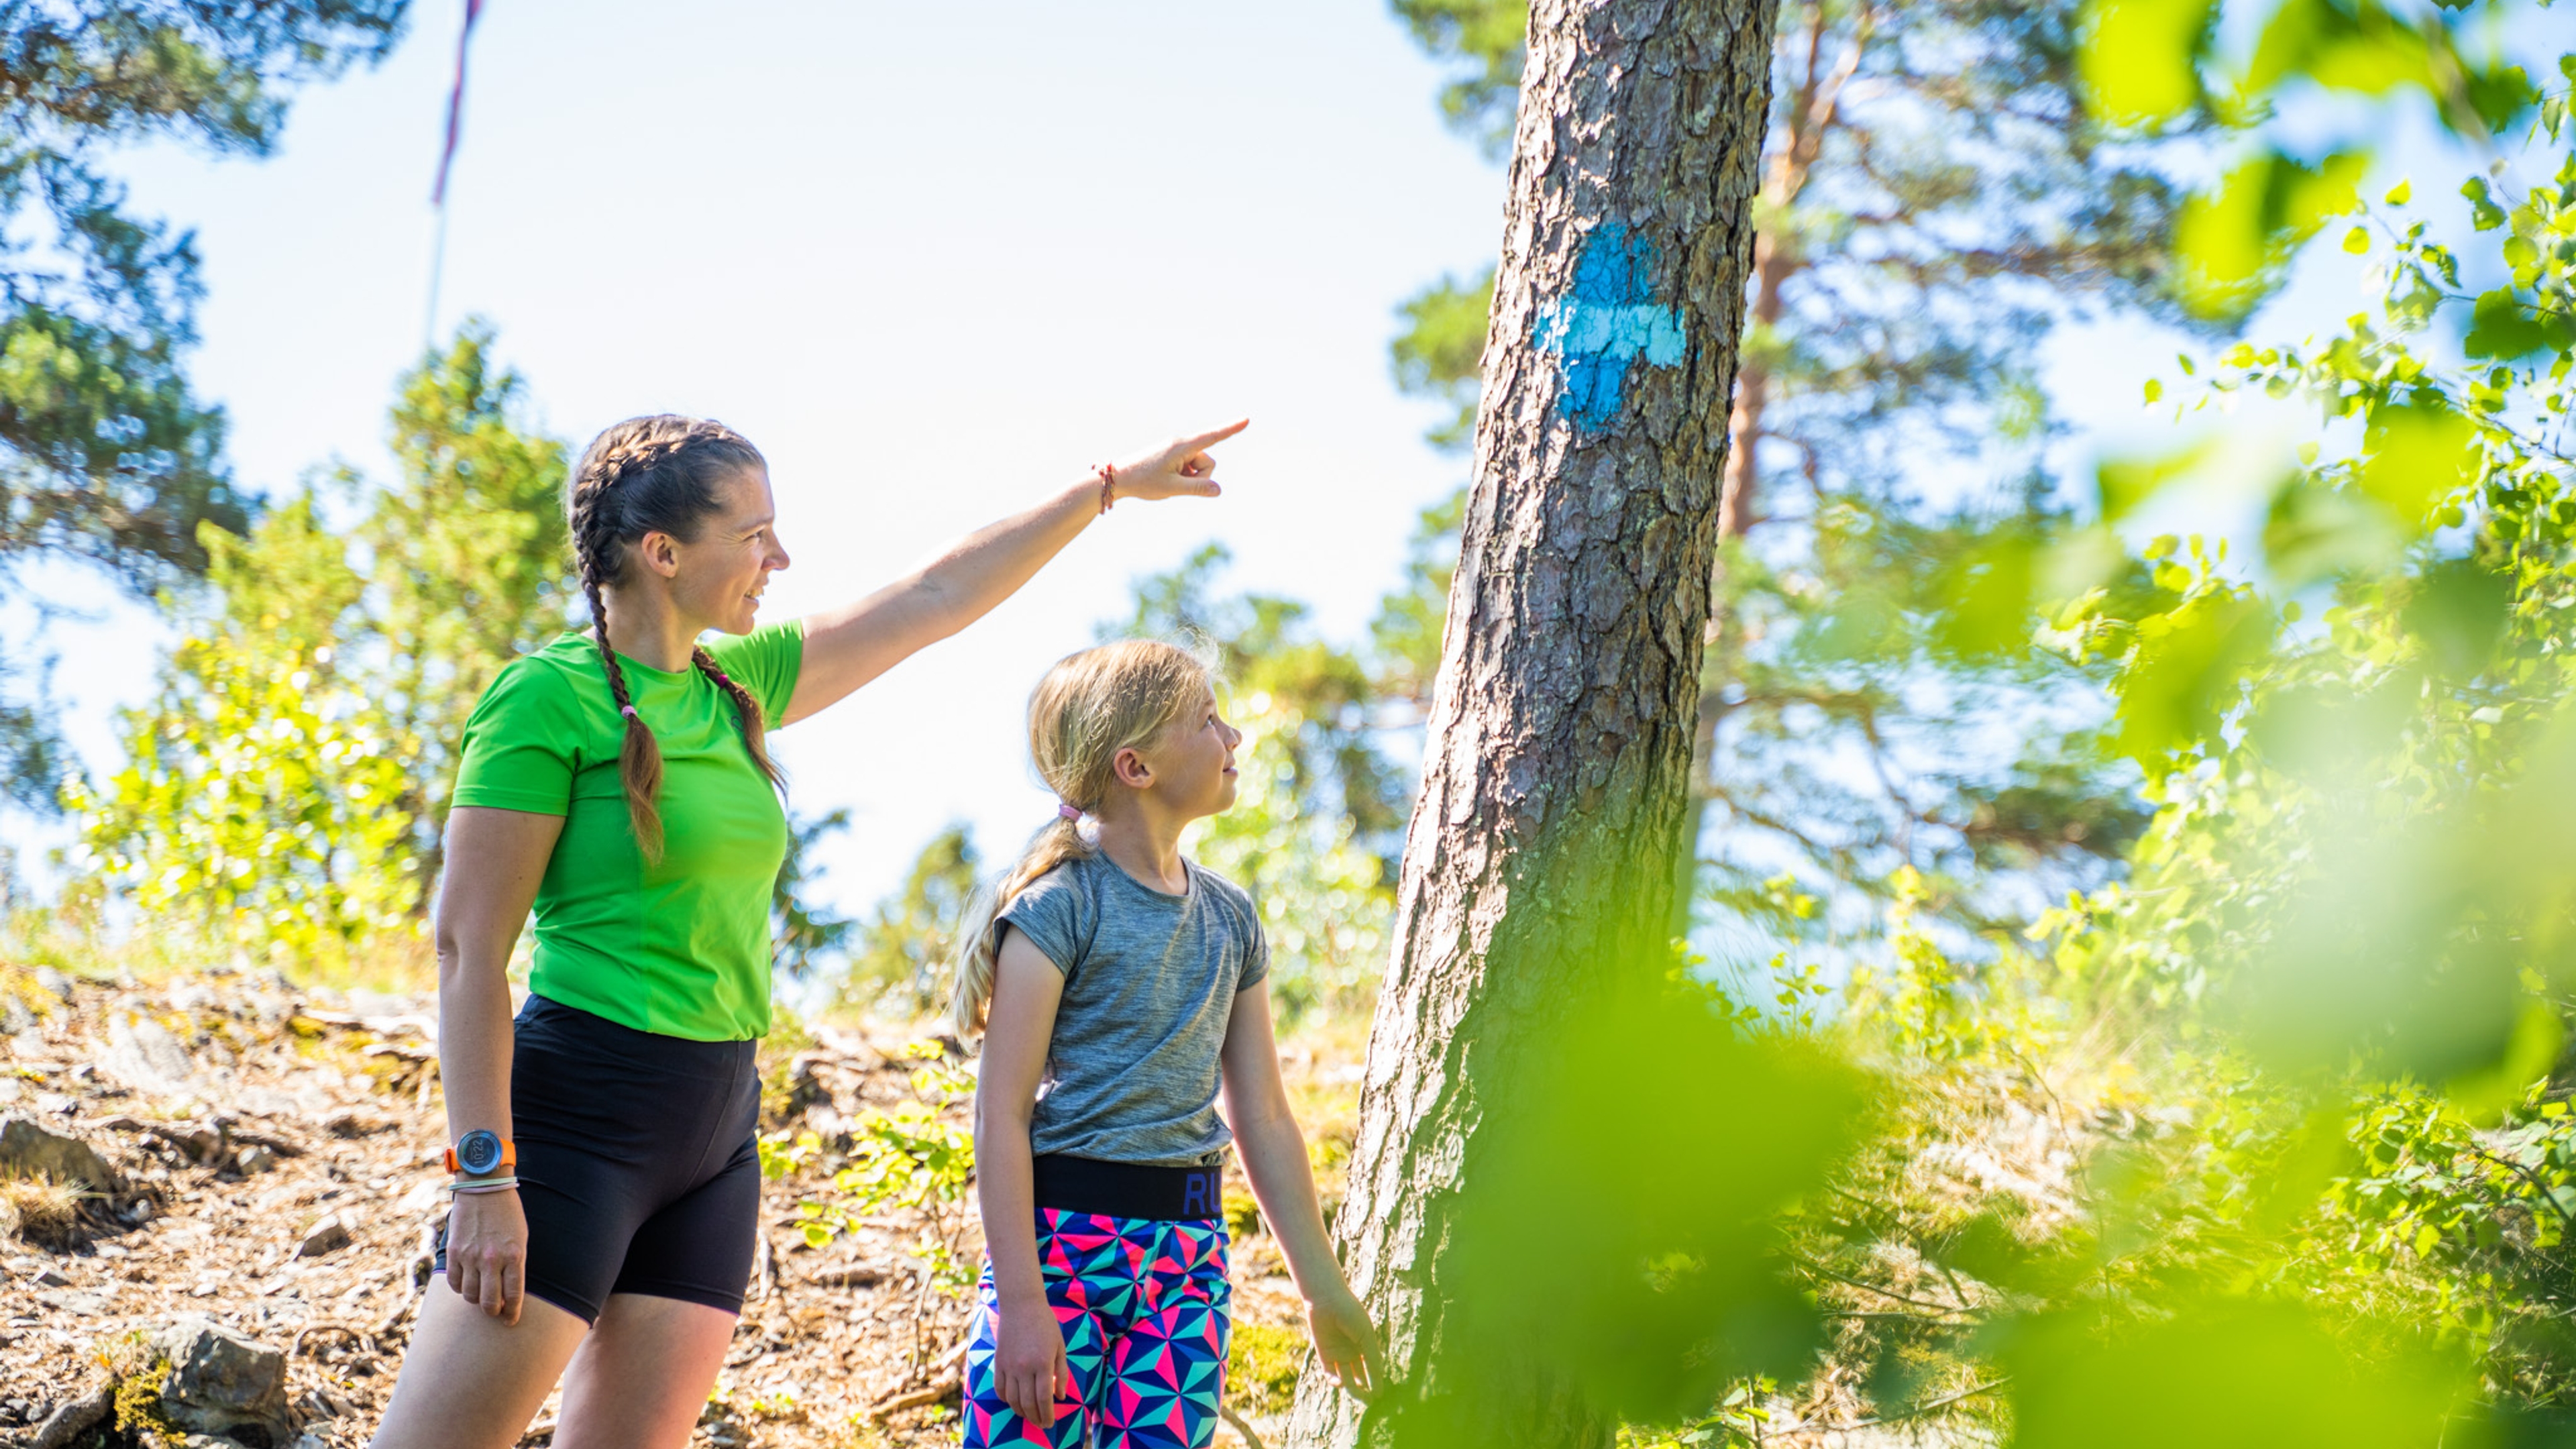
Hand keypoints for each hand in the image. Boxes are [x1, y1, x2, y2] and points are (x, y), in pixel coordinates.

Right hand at [445, 1188, 527, 1323]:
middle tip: (495, 1311)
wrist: (484, 1187)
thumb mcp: (520, 1238)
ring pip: (469, 1296)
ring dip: (475, 1299)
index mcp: (515, 1255)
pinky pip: (453, 1282)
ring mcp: (470, 1257)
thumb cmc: (508, 1214)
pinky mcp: (453, 1252)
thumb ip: (515, 1265)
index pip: (513, 1296)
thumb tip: (507, 1293)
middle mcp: (492, 1259)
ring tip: (481, 1294)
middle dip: (493, 1312)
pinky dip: (459, 1287)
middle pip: (489, 1303)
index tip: (510, 1321)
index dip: (512, 1314)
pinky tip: (466, 1282)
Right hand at [996, 1292, 1073, 1427]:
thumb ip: (1062, 1373)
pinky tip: (1014, 1402)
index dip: (1047, 1414)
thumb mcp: (1060, 1346)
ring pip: (1012, 1399)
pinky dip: (1006, 1399)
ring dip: (1021, 1412)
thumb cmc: (1045, 1324)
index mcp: (1043, 1363)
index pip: (1044, 1398)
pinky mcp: (998, 1363)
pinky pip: (999, 1388)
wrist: (1021, 1305)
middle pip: (1027, 1403)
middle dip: (1035, 1418)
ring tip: (1029, 1416)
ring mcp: (1009, 1366)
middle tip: (1041, 1424)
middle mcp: (1024, 1367)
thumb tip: (1060, 1396)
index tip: (1050, 1423)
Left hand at [1108, 420, 1247, 503]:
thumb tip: (1218, 490)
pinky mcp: (1173, 456)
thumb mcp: (1172, 488)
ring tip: (1168, 482)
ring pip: (1199, 467)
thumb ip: (1197, 489)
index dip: (1231, 429)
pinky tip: (1165, 480)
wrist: (1118, 478)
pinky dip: (1183, 477)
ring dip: (1190, 478)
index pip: (1212, 437)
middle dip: (1200, 477)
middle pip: (1207, 462)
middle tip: (1176, 484)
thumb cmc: (1143, 481)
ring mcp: (1177, 450)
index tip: (1247, 420)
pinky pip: (1189, 468)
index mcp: (1181, 447)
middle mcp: (1181, 444)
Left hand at [1306, 1284, 1387, 1400]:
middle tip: (1370, 1401)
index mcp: (1364, 1345)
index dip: (1376, 1381)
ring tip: (1359, 1396)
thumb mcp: (1365, 1334)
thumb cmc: (1350, 1313)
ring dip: (1352, 1388)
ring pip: (1346, 1377)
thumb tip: (1379, 1374)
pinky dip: (1335, 1381)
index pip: (1371, 1367)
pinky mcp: (1324, 1355)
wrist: (1327, 1300)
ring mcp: (1338, 1354)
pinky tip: (1341, 1383)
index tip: (1381, 1394)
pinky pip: (1330, 1373)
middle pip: (1359, 1376)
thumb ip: (1371, 1354)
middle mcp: (1351, 1351)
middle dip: (1364, 1389)